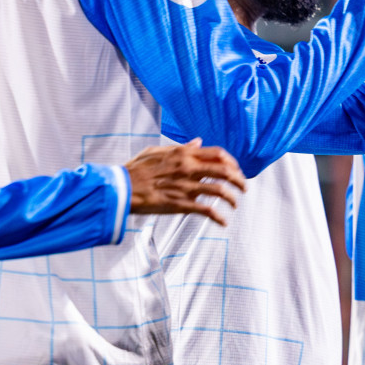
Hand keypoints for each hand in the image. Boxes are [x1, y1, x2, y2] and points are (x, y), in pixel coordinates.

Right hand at [125, 139, 246, 226]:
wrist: (120, 188)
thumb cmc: (136, 169)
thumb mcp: (158, 151)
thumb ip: (181, 147)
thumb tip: (198, 142)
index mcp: (184, 154)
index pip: (218, 154)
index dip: (232, 162)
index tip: (236, 169)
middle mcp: (188, 169)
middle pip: (225, 171)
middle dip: (239, 180)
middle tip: (243, 187)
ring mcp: (186, 187)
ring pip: (220, 191)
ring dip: (233, 198)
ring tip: (235, 204)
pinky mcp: (181, 205)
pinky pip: (207, 211)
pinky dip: (219, 217)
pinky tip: (223, 222)